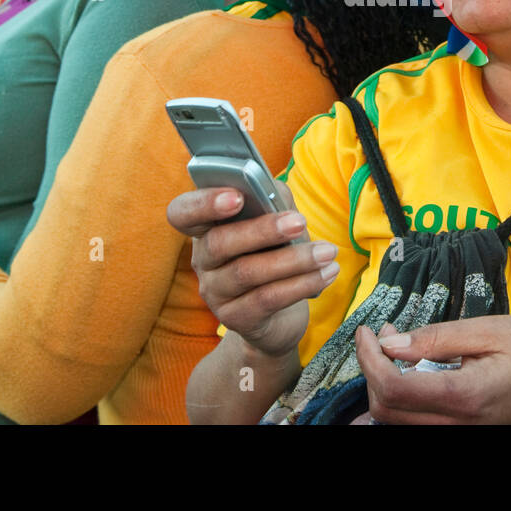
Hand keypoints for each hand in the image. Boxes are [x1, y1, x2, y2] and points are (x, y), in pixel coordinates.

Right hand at [165, 183, 338, 358]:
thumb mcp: (275, 225)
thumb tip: (275, 191)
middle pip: (219, 243)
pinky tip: (327, 273)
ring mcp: (216, 293)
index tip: (236, 196)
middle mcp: (203, 261)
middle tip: (299, 222)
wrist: (277, 318)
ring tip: (327, 251)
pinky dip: (302, 284)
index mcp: (206, 229)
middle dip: (262, 230)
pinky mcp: (236, 319)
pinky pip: (267, 299)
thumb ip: (272, 201)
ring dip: (293, 260)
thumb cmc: (275, 256)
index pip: (183, 213)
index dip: (204, 203)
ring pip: (248, 273)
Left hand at [355, 316, 510, 424]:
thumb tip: (391, 342)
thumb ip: (438, 338)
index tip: (369, 331)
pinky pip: (418, 425)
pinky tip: (411, 373)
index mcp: (467, 397)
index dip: (369, 359)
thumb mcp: (492, 330)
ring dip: (385, 387)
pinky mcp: (466, 434)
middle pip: (387, 412)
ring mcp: (463, 436)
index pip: (394, 389)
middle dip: (372, 372)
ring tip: (397, 349)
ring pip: (398, 423)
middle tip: (382, 336)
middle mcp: (460, 427)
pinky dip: (403, 402)